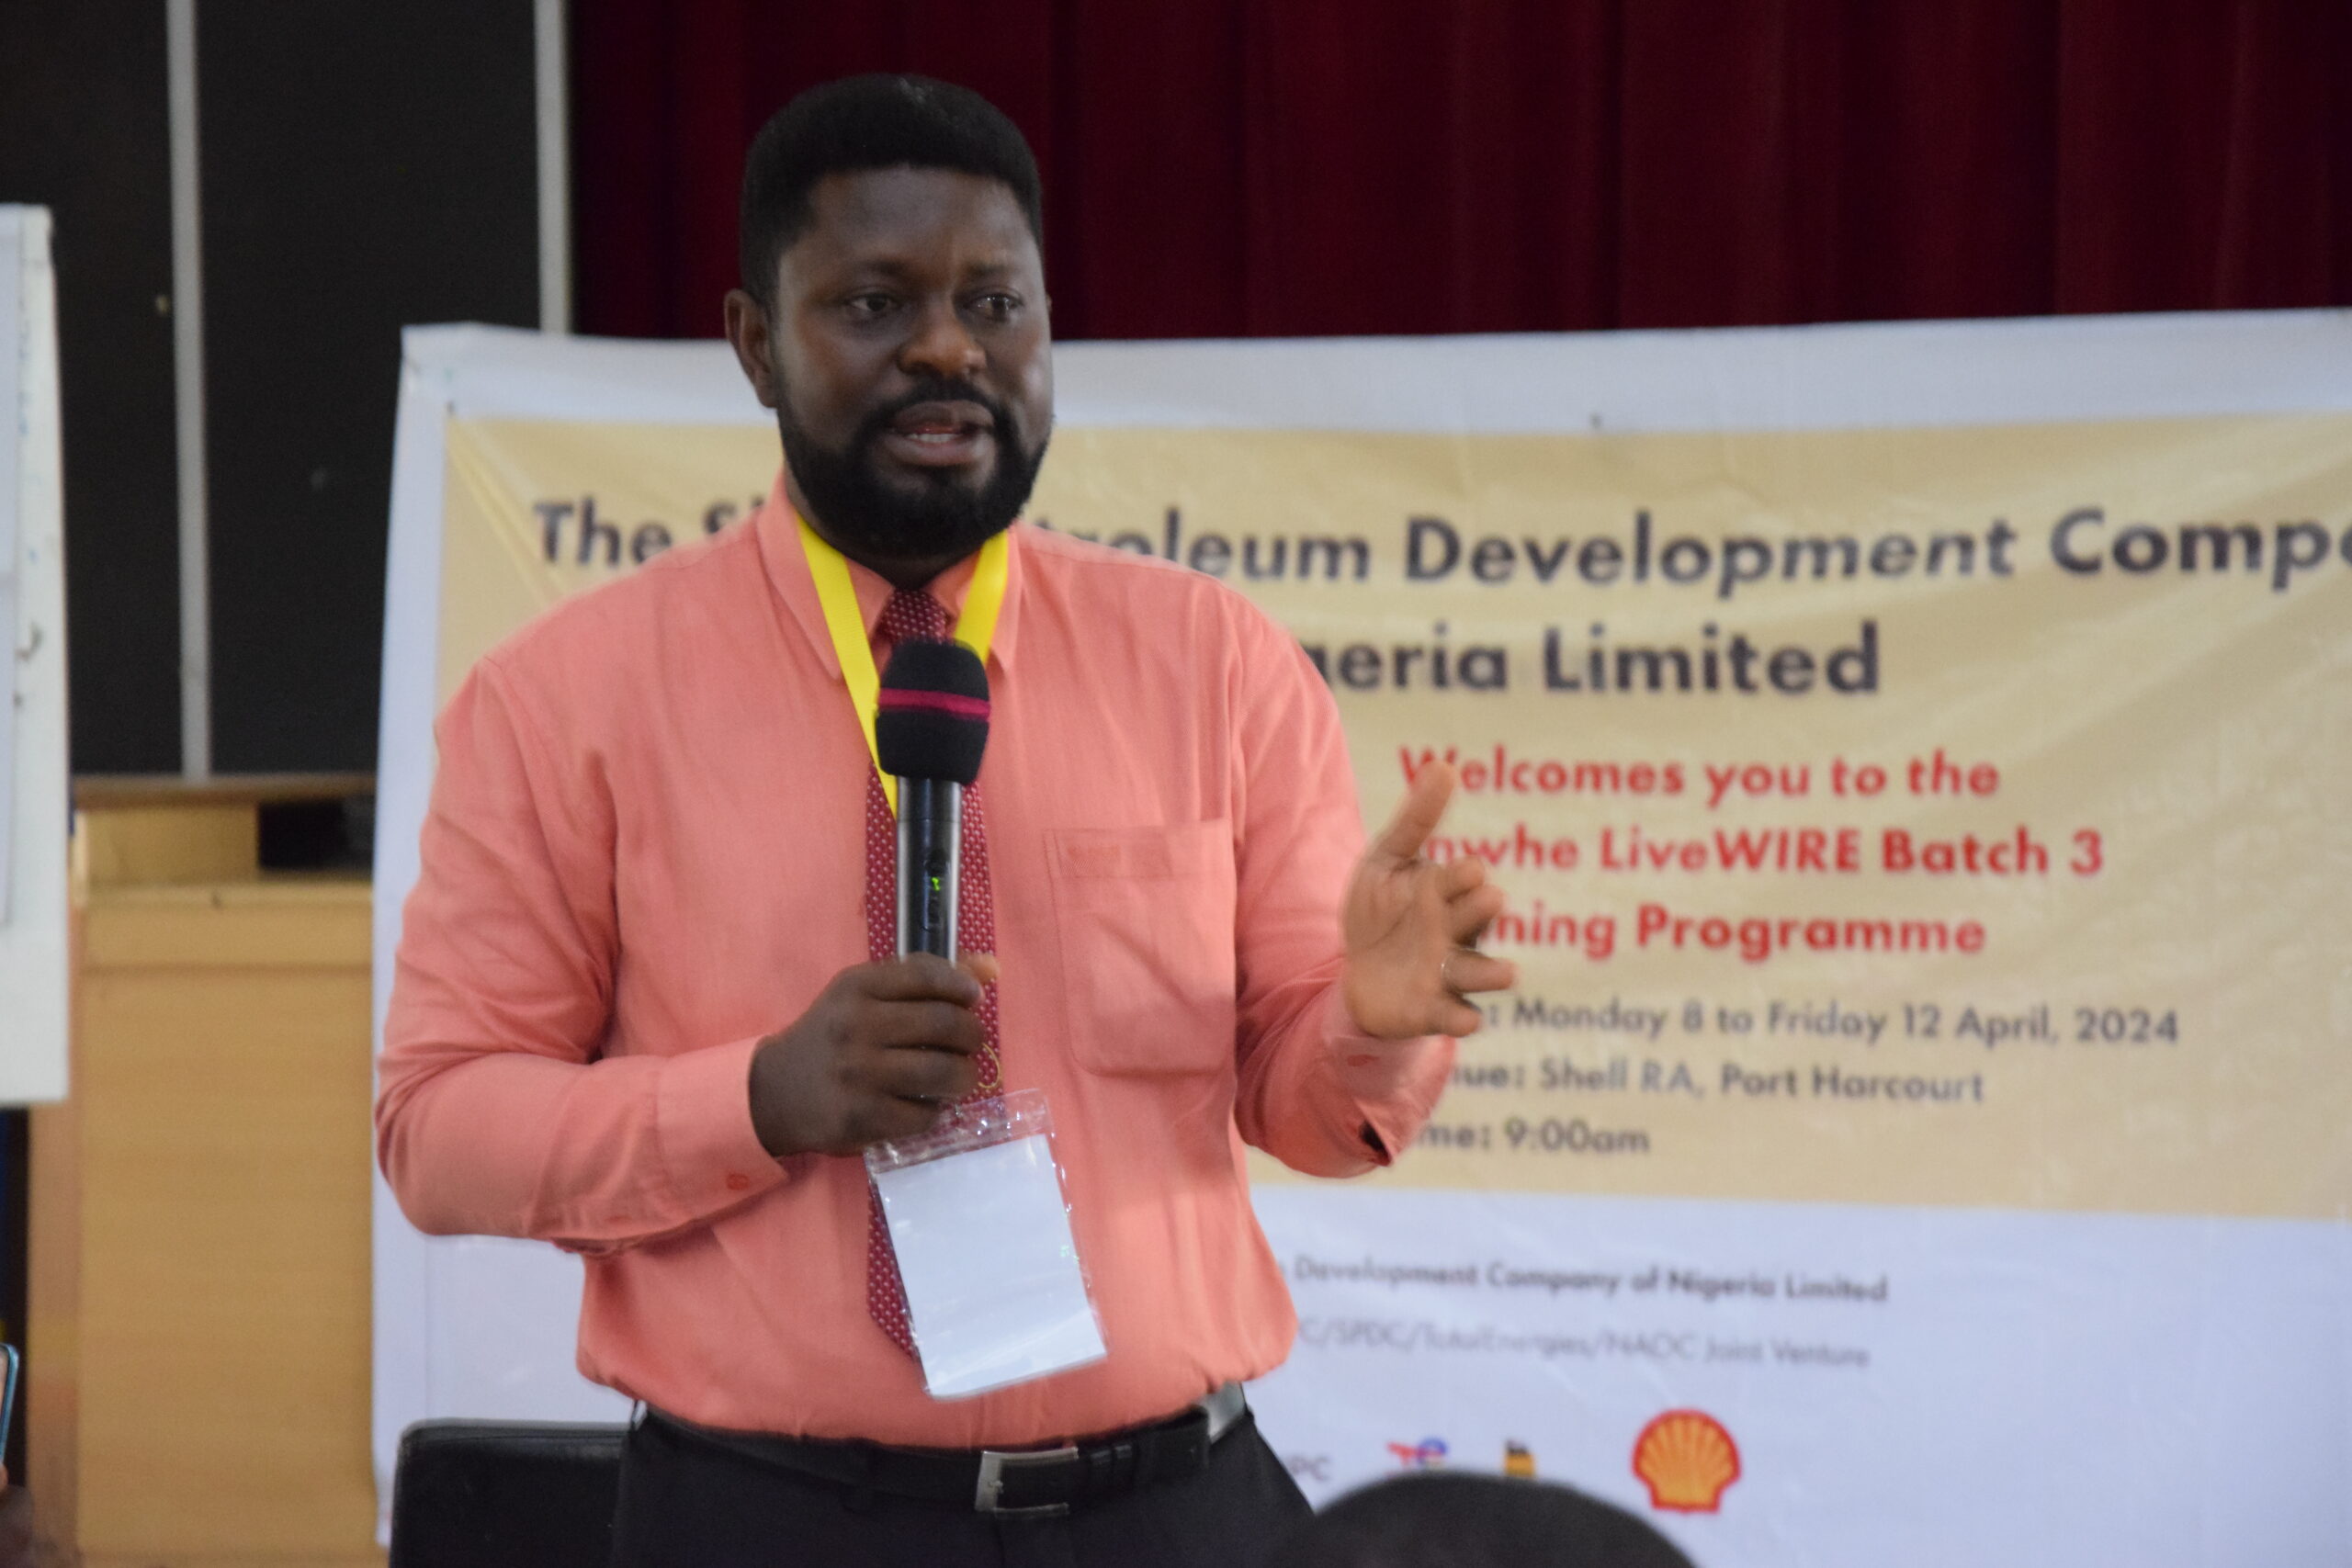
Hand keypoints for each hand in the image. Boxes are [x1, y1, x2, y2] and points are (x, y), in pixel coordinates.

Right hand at [747, 952, 997, 1157]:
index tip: (973, 1000)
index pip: (927, 976)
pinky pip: (924, 1114)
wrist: (774, 1092)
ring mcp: (859, 1073)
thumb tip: (991, 968)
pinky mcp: (861, 1117)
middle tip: (970, 1044)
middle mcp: (857, 1025)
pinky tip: (927, 1104)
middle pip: (945, 1024)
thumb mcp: (864, 995)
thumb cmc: (830, 1037)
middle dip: (972, 1035)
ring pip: (942, 1072)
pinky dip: (936, 1111)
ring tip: (960, 1077)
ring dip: (964, 1076)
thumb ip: (923, 977)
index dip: (962, 987)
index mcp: (857, 987)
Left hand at [1340, 762, 1517, 1037]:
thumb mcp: (1387, 862)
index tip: (1470, 869)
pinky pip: (1455, 1016)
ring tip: (1508, 973)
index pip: (1461, 879)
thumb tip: (1444, 764)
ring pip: (1477, 972)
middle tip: (1490, 899)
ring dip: (1491, 972)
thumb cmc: (1379, 911)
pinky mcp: (1433, 1009)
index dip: (1463, 876)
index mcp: (1446, 892)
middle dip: (1480, 911)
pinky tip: (1469, 1020)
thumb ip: (1416, 820)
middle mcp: (1455, 932)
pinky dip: (1463, 1019)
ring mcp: (1448, 973)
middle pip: (1473, 920)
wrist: (1358, 972)